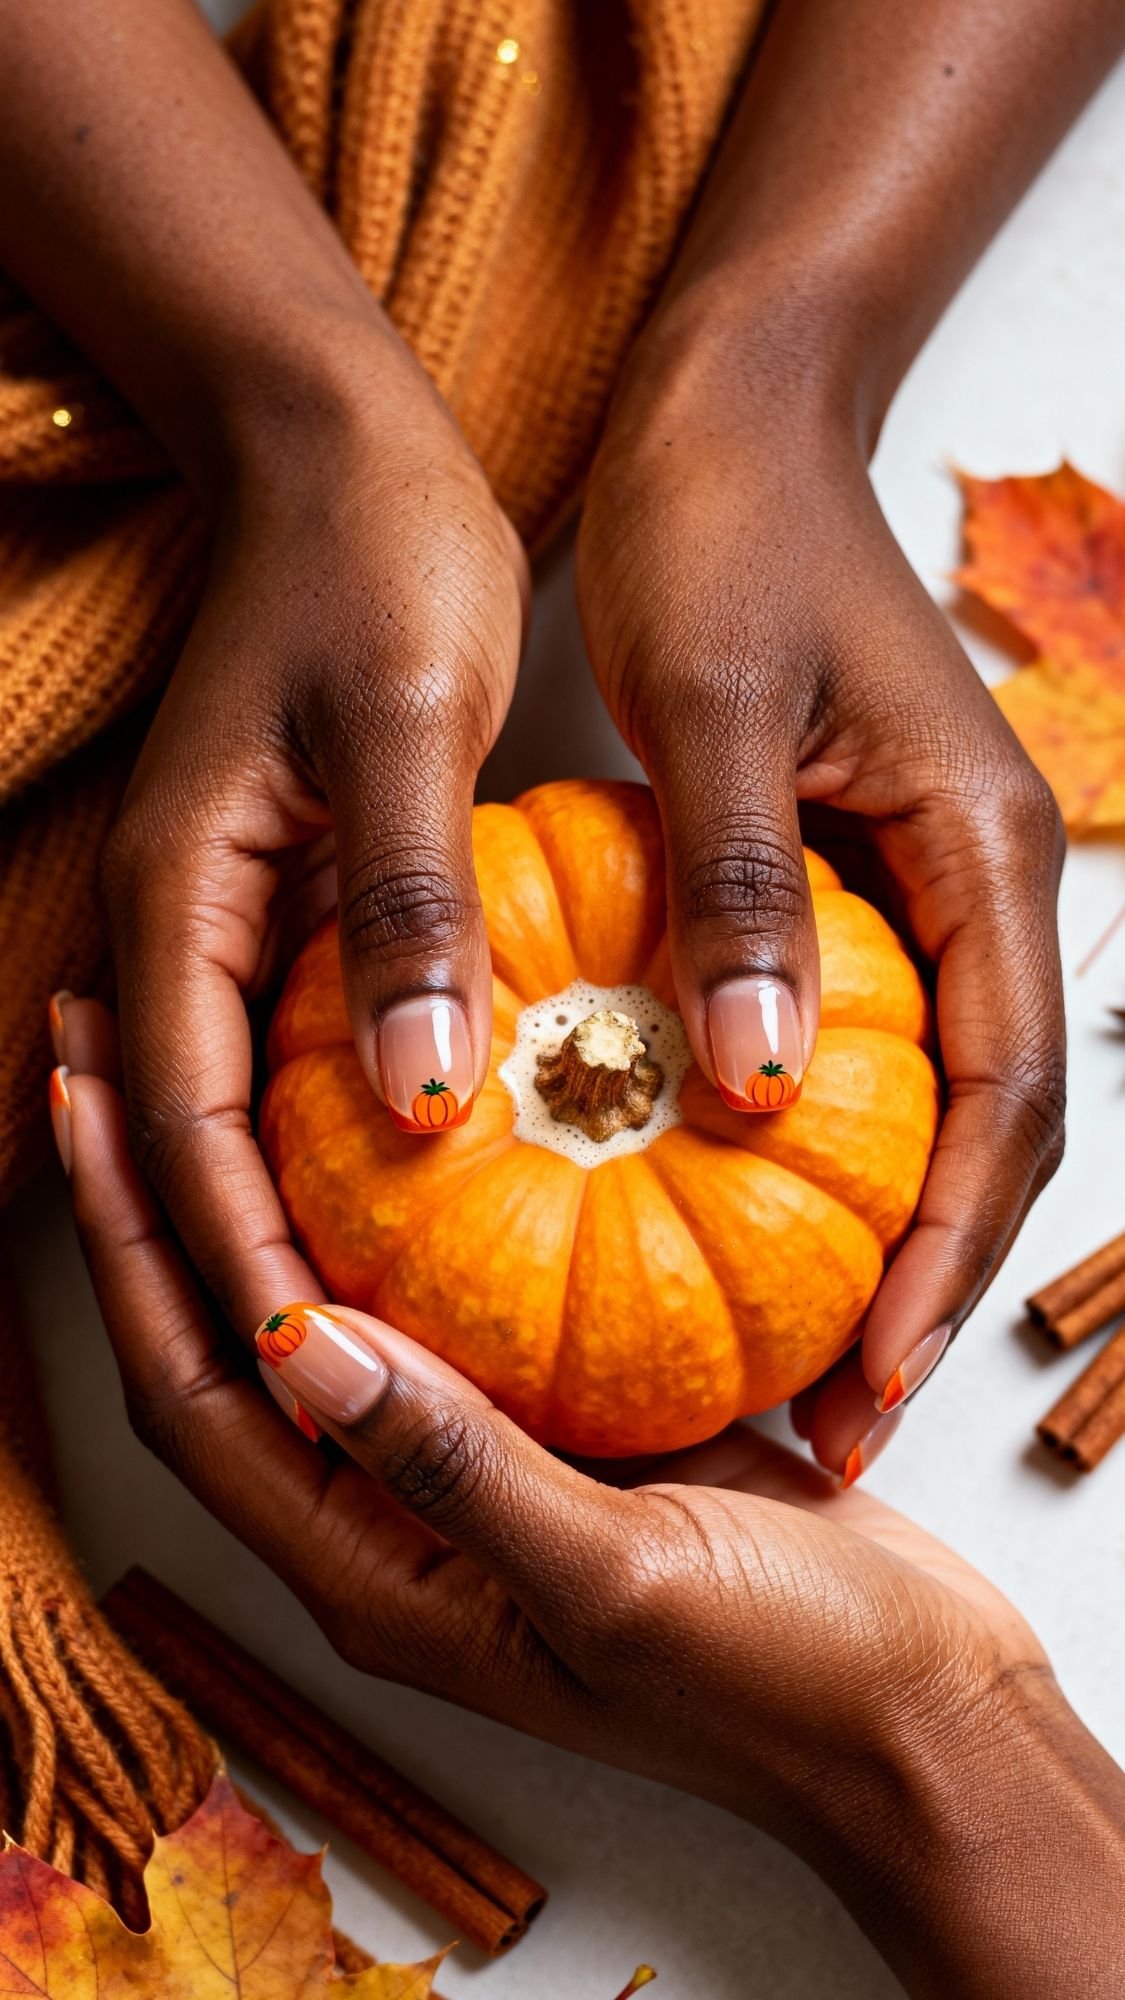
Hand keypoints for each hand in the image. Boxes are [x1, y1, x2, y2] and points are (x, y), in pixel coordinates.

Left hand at [58, 1010, 1124, 1999]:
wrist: (915, 1711)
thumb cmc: (774, 1681)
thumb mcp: (614, 1581)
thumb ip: (455, 1475)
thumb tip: (290, 1340)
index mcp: (375, 1576)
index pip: (196, 1395)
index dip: (127, 1248)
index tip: (88, 1099)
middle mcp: (397, 1515)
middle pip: (229, 1336)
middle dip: (154, 1196)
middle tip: (110, 1038)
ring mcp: (475, 1460)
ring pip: (328, 1299)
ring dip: (263, 1180)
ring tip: (232, 1045)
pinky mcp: (557, 1417)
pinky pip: (451, 1291)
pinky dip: (407, 1199)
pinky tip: (417, 1105)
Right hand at [96, 335, 526, 1333]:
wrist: (346, 449)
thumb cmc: (373, 557)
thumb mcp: (399, 720)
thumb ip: (403, 906)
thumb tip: (418, 1106)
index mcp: (178, 901)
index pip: (184, 1137)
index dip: (243, 1269)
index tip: (322, 1379)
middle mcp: (184, 931)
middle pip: (195, 1159)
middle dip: (260, 1284)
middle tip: (365, 1409)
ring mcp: (233, 921)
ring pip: (246, 1123)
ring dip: (310, 1229)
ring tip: (410, 1342)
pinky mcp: (295, 904)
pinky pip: (307, 1056)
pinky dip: (361, 1138)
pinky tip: (451, 1189)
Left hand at [575, 310, 1064, 1478]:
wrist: (732, 409)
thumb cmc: (720, 528)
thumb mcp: (711, 706)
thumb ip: (743, 893)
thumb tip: (757, 1090)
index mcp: (983, 851)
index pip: (1005, 1097)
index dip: (951, 1252)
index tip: (875, 1379)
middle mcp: (978, 881)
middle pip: (997, 1127)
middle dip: (934, 1280)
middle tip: (843, 1425)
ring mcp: (926, 880)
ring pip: (939, 1095)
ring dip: (884, 1230)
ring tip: (803, 1364)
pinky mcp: (859, 870)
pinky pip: (867, 1034)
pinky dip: (823, 1141)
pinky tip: (733, 1204)